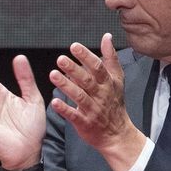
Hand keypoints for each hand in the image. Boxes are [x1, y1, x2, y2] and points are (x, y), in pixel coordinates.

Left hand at [48, 34, 143, 170]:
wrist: (117, 134)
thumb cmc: (114, 103)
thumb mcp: (117, 79)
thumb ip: (110, 58)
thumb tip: (107, 37)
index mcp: (108, 83)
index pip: (98, 67)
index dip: (86, 56)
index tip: (74, 46)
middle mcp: (101, 95)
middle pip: (87, 80)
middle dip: (74, 69)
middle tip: (60, 59)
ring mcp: (93, 109)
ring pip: (79, 96)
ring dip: (66, 85)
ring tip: (53, 75)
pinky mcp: (84, 123)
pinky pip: (74, 115)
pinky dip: (65, 109)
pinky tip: (54, 102)